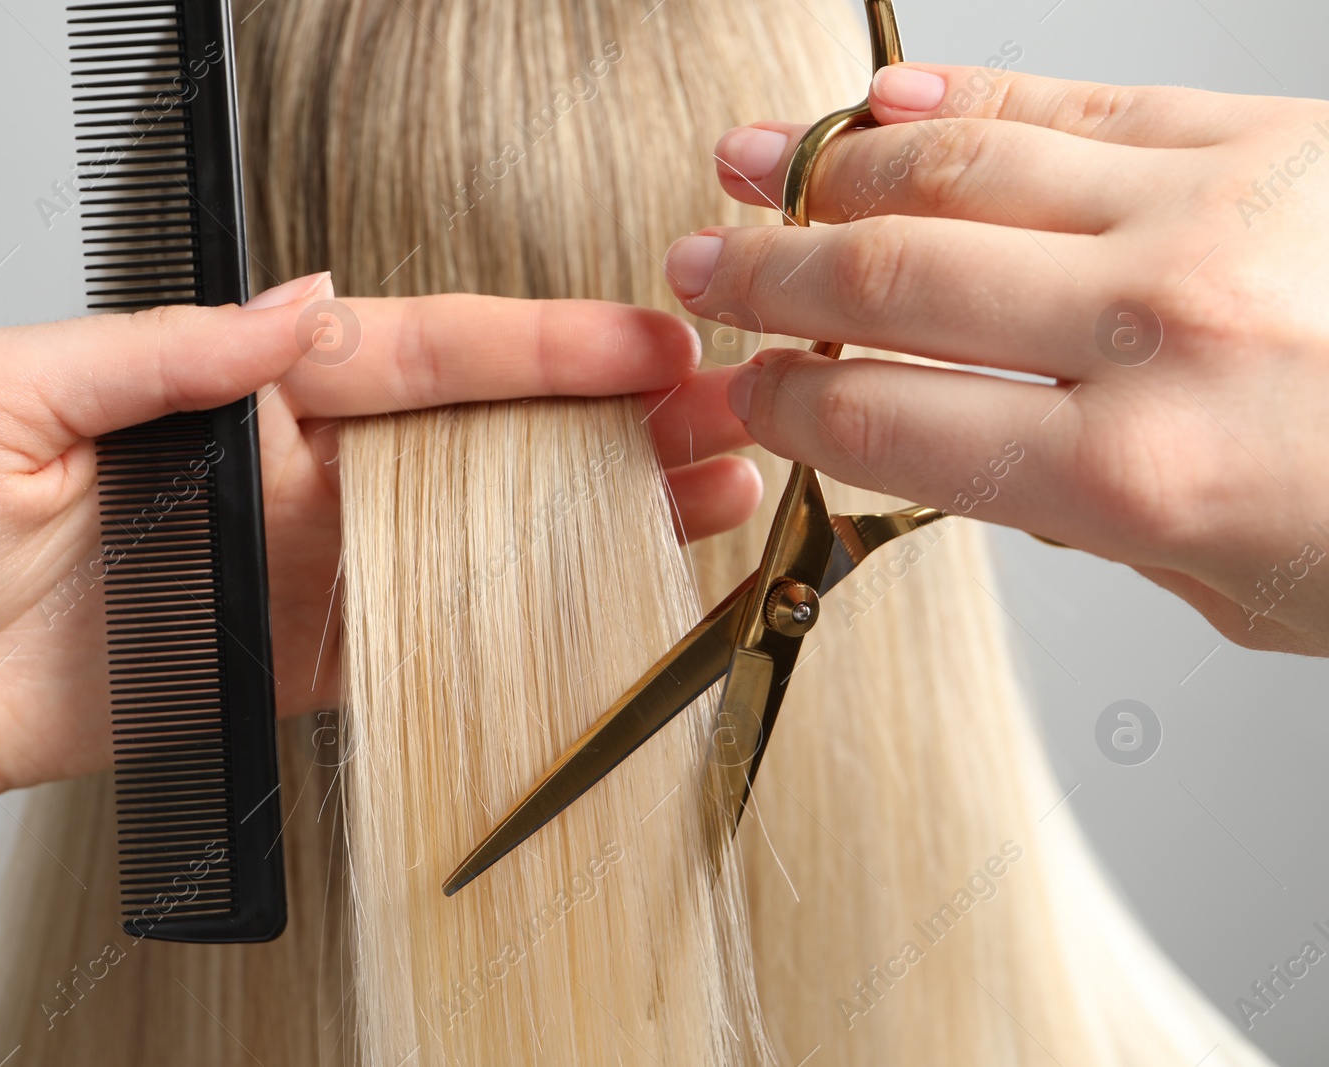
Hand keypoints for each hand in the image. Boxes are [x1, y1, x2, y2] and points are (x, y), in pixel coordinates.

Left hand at [0, 273, 758, 846]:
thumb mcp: (4, 391)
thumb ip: (166, 351)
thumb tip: (301, 308)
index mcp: (232, 392)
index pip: (414, 354)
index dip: (537, 346)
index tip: (640, 339)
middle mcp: (283, 476)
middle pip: (477, 441)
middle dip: (606, 427)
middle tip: (719, 419)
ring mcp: (296, 573)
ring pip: (474, 538)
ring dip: (590, 519)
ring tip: (702, 500)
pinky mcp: (286, 669)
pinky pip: (418, 644)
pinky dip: (512, 630)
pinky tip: (594, 603)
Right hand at [669, 63, 1328, 654]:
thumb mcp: (1236, 592)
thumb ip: (1089, 518)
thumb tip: (979, 447)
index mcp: (1140, 475)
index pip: (889, 423)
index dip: (785, 404)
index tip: (741, 392)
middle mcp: (1160, 329)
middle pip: (892, 285)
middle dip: (767, 280)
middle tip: (698, 272)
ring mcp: (1213, 214)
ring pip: (960, 172)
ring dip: (830, 176)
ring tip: (749, 170)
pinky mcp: (1263, 138)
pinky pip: (1073, 106)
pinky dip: (960, 103)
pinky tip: (884, 111)